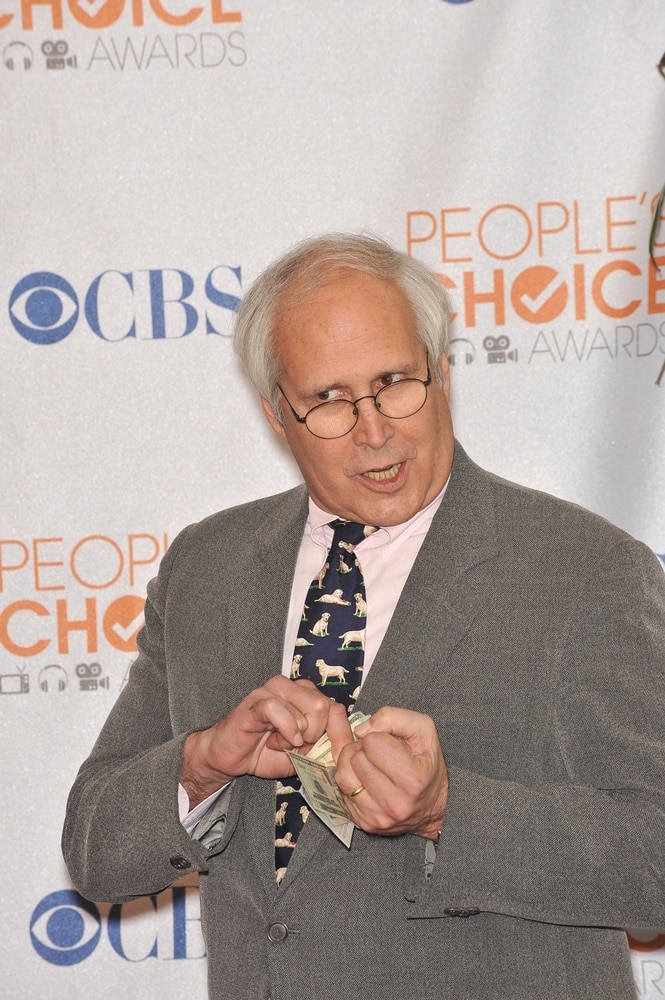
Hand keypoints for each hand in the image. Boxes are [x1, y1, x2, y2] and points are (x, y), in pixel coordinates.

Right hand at [181, 675, 331, 807]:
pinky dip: (283, 731)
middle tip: (294, 745)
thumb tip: (344, 748)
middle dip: (314, 735)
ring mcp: (272, 691)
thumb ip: (322, 746)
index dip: (336, 735)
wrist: (229, 758)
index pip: (336, 708)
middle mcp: (291, 687)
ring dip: (296, 735)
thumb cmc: (265, 753)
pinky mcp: (256, 702)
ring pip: (309, 706)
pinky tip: (274, 742)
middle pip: (325, 706)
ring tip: (279, 742)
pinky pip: (279, 709)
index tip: (326, 755)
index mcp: (305, 696)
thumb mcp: (301, 754)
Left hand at [328, 705, 447, 839]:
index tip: (389, 743)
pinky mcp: (365, 823)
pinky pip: (341, 791)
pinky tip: (364, 778)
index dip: (378, 735)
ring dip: (351, 762)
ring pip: (342, 775)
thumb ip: (393, 717)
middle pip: (355, 758)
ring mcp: (377, 817)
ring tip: (368, 762)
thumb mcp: (423, 729)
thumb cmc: (427, 763)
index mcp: (412, 779)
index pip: (372, 742)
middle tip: (378, 754)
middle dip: (363, 749)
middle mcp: (394, 803)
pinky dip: (349, 779)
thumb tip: (360, 729)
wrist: (433, 807)